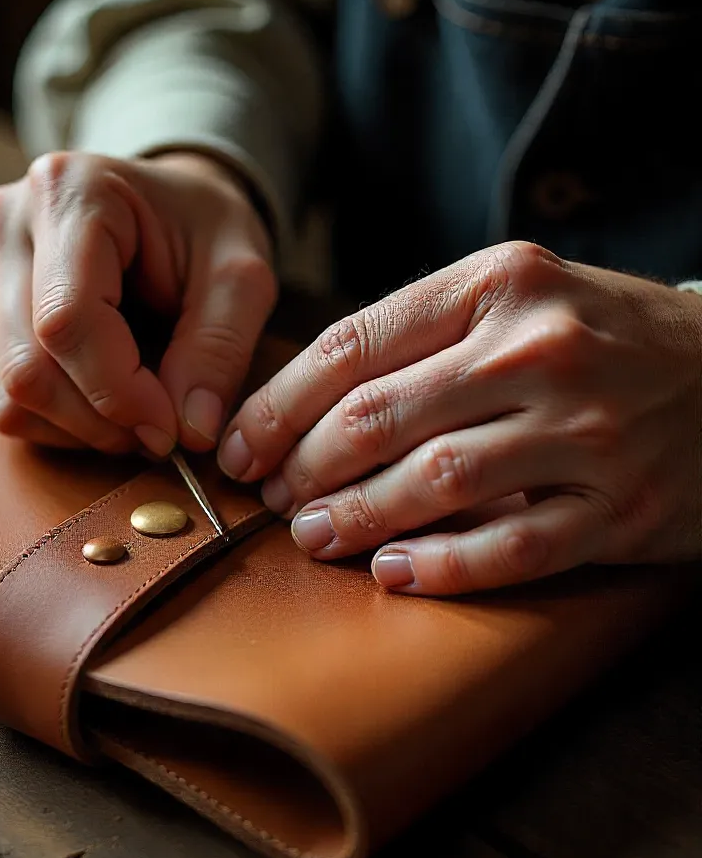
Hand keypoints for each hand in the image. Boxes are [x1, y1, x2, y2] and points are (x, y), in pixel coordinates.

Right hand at [0, 151, 274, 455]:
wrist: (167, 210)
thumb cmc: (203, 230)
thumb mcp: (240, 275)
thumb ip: (219, 348)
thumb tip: (193, 431)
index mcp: (70, 192)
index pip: (67, 319)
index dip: (117, 392)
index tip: (169, 429)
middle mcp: (7, 224)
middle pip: (27, 366)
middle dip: (101, 420)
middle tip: (159, 431)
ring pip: (7, 394)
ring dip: (78, 429)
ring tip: (136, 414)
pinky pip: (0, 400)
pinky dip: (56, 424)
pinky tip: (101, 403)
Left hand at [218, 242, 701, 593]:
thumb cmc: (598, 333)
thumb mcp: (513, 297)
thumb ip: (419, 335)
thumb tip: (302, 403)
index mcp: (497, 283)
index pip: (351, 345)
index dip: (278, 405)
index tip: (238, 444)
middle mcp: (540, 348)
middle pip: (377, 418)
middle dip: (303, 467)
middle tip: (272, 497)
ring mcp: (585, 430)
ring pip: (433, 484)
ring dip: (355, 519)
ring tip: (314, 536)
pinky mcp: (619, 507)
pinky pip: (513, 549)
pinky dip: (442, 567)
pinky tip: (392, 573)